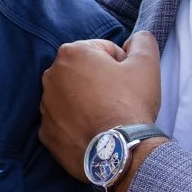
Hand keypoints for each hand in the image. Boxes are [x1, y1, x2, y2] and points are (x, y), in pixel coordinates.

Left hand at [40, 33, 163, 179]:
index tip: (127, 83)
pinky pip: (64, 122)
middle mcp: (51, 76)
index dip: (122, 65)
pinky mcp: (46, 133)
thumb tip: (136, 38)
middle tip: (119, 100)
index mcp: (71, 53)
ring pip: (73, 97)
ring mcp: (45, 106)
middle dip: (101, 82)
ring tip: (106, 117)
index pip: (104, 51)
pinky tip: (94, 132)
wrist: (120, 153)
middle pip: (85, 73)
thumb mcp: (146, 64)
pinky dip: (77, 125)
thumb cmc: (131, 104)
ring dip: (88, 103)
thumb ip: (142, 42)